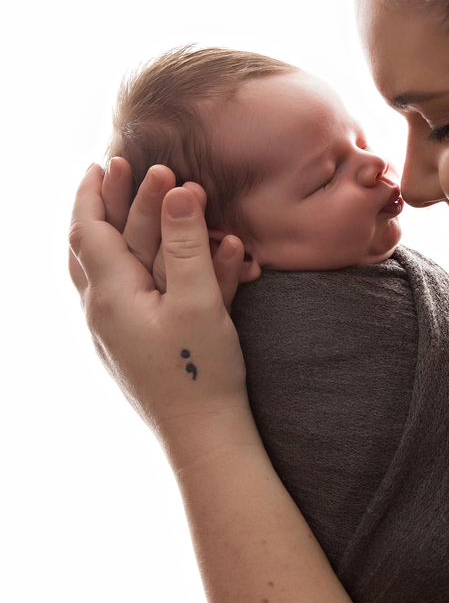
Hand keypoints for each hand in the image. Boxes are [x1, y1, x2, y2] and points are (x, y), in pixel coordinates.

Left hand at [69, 163, 252, 454]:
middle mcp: (106, 312)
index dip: (93, 193)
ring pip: (114, 271)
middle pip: (98, 246)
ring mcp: (121, 332)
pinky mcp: (141, 347)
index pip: (89, 230)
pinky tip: (187, 262)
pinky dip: (159, 271)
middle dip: (114, 203)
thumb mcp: (197, 302)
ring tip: (142, 207)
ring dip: (130, 234)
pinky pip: (143, 297)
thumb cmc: (199, 371)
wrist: (205, 438)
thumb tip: (178, 190)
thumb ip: (187, 245)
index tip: (103, 163)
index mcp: (110, 296)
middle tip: (124, 170)